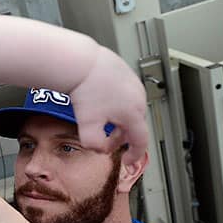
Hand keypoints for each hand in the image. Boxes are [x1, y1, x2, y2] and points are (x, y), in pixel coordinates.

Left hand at [67, 46, 148, 164]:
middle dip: (122, 137)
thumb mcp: (87, 125)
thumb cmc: (85, 89)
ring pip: (131, 110)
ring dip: (119, 120)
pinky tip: (100, 101)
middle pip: (135, 126)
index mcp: (133, 113)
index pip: (141, 141)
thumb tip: (100, 149)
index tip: (128, 160)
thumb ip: (94, 143)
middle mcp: (138, 98)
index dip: (135, 154)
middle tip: (106, 141)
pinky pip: (125, 95)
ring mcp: (134, 84)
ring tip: (100, 119)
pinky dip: (116, 104)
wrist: (81, 62)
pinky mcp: (126, 73)